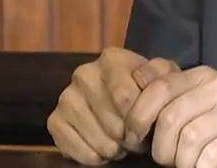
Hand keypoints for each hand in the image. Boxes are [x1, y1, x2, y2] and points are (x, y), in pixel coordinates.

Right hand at [48, 47, 178, 163]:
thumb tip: (150, 85)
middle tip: (136, 139)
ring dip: (115, 149)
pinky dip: (94, 157)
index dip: (141, 122)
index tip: (148, 129)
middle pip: (113, 124)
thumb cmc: (146, 92)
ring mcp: (66, 97)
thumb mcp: (163, 79)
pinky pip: (77, 150)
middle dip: (130, 139)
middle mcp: (84, 73)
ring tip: (121, 142)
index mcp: (111, 59)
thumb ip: (162, 76)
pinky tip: (103, 149)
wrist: (124, 104)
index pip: (125, 99)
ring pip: (99, 141)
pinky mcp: (54, 120)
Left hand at [124, 66, 216, 167]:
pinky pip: (212, 154)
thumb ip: (178, 91)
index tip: (135, 139)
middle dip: (160, 148)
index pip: (156, 88)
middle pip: (169, 117)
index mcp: (205, 75)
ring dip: (180, 162)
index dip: (137, 116)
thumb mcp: (210, 99)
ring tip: (186, 167)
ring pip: (189, 138)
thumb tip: (137, 78)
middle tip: (165, 161)